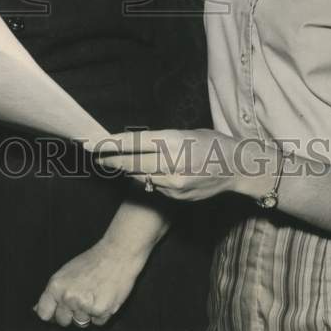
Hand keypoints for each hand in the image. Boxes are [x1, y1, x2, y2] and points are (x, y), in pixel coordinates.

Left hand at [34, 237, 148, 328]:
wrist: (117, 254)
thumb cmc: (92, 261)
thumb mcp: (67, 271)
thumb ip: (53, 292)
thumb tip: (37, 309)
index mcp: (56, 285)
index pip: (44, 313)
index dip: (51, 313)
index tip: (57, 311)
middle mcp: (68, 297)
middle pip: (62, 321)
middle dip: (70, 314)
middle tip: (81, 298)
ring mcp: (84, 306)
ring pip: (81, 323)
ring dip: (87, 314)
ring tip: (94, 294)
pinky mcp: (101, 311)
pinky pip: (97, 323)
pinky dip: (101, 314)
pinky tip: (104, 297)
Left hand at [98, 128, 260, 200]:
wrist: (236, 167)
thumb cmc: (209, 143)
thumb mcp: (184, 134)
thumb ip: (159, 141)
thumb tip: (132, 144)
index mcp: (173, 142)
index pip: (134, 143)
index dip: (111, 144)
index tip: (94, 144)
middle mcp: (172, 163)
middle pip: (132, 163)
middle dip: (111, 159)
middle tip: (95, 155)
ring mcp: (174, 183)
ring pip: (140, 176)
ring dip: (126, 169)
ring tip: (111, 162)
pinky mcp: (177, 197)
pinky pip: (153, 187)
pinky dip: (145, 179)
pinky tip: (141, 173)